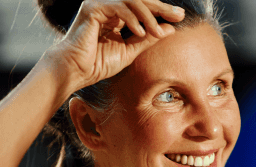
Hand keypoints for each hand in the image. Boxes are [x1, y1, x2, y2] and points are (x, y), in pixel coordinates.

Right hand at [48, 0, 185, 93]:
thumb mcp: (130, 50)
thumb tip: (169, 29)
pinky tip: (141, 31)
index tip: (179, 17)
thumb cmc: (98, 63)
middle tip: (178, 15)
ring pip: (131, 1)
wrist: (76, 70)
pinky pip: (118, 7)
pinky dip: (132, 18)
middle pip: (140, 0)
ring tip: (157, 30)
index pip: (143, 8)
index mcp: (117, 15)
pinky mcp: (92, 8)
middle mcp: (108, 7)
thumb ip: (147, 38)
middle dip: (160, 7)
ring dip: (148, 15)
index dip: (162, 11)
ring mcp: (100, 5)